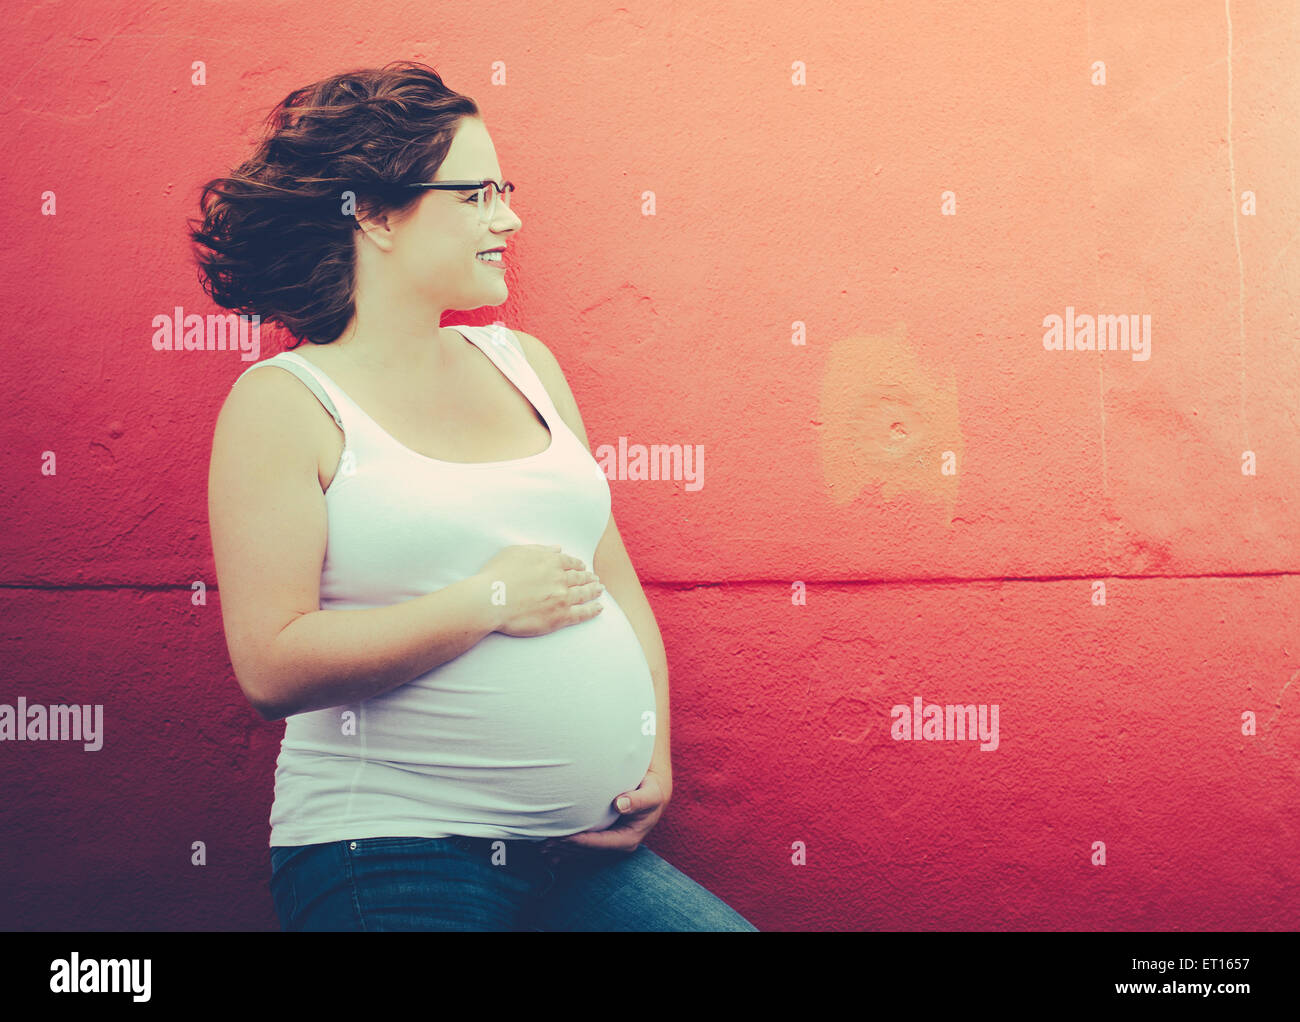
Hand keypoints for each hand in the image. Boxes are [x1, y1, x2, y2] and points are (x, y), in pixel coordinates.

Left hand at [540, 766, 671, 865]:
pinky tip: (550, 850)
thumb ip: (638, 800)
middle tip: (543, 844)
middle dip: (565, 848)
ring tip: (541, 847)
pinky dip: (566, 847)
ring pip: (582, 850)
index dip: (579, 841)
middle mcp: (618, 844)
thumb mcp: (651, 794)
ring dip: (562, 849)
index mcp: (628, 839)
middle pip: (587, 850)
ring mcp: (610, 842)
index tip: (561, 837)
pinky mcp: (604, 837)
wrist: (655, 790)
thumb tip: (621, 804)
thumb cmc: (653, 790)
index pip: (598, 843)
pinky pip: (582, 845)